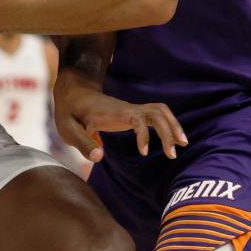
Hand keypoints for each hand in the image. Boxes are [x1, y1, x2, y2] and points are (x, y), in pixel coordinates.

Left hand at [54, 75, 187, 162]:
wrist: (74, 93)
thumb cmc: (70, 113)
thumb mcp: (69, 129)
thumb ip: (83, 143)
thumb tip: (99, 158)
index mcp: (112, 113)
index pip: (137, 118)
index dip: (144, 134)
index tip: (143, 153)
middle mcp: (126, 108)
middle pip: (157, 112)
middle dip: (168, 130)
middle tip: (173, 154)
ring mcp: (131, 109)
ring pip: (160, 111)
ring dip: (172, 126)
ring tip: (182, 145)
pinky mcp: (133, 113)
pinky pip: (156, 115)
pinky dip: (167, 125)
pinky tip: (170, 141)